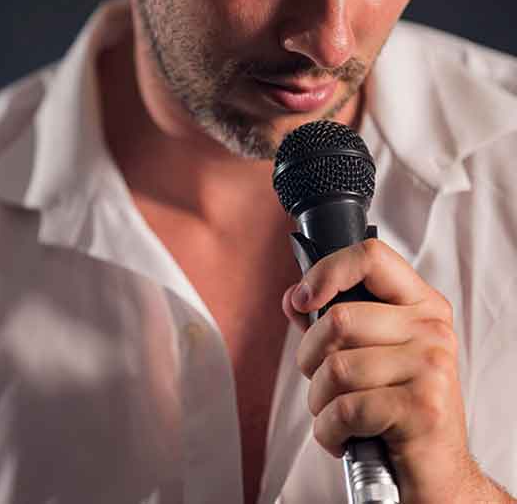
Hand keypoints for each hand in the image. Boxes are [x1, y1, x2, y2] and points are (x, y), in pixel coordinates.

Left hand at [281, 239, 512, 502]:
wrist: (437, 473)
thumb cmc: (395, 411)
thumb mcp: (366, 357)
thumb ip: (329, 324)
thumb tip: (293, 298)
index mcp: (420, 306)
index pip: (370, 257)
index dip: (325, 272)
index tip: (301, 301)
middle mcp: (432, 331)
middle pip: (337, 319)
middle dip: (310, 360)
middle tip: (327, 387)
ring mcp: (433, 367)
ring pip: (335, 368)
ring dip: (320, 403)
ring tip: (340, 416)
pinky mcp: (423, 408)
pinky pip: (344, 409)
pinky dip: (329, 431)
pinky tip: (345, 439)